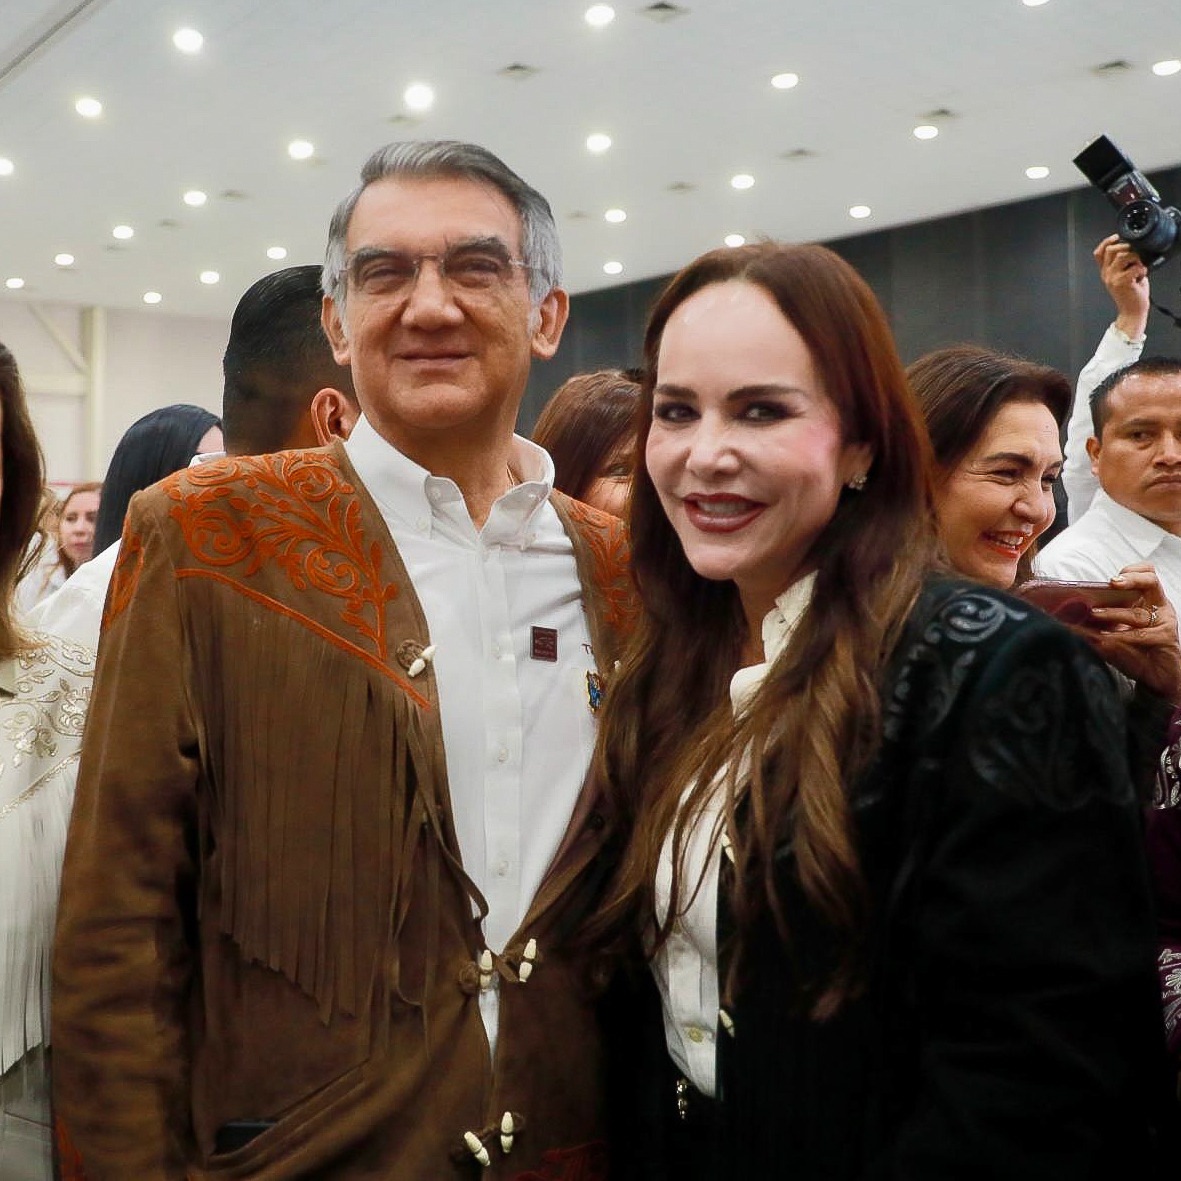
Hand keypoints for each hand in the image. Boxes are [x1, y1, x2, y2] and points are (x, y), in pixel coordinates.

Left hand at [1087, 563, 1180, 703]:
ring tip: (1094, 614)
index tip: (1114, 578)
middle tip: (1112, 584)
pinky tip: (1103, 638)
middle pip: (1150, 582)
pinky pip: (1138, 635)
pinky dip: (1119, 637)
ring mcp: (1163, 622)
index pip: (1147, 574)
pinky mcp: (1164, 638)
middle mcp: (1158, 607)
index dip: (1133, 571)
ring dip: (1113, 613)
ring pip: (1137, 614)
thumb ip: (1099, 618)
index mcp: (1147, 600)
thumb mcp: (1115, 629)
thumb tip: (1064, 614)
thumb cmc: (1134, 649)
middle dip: (1130, 580)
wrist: (1157, 675)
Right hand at [1094, 234, 1149, 339]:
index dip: (1106, 242)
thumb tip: (1132, 249)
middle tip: (1135, 256)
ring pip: (1123, 256)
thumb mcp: (1125, 276)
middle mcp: (1106, 274)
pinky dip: (1142, 270)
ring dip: (1136, 259)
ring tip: (1139, 269)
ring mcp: (1112, 278)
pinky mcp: (1121, 282)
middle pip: (1111, 250)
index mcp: (1106, 272)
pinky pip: (1134, 267)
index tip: (1116, 237)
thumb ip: (1124, 263)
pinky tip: (1141, 277)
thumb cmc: (1132, 294)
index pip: (1099, 254)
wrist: (1132, 311)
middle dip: (1126, 248)